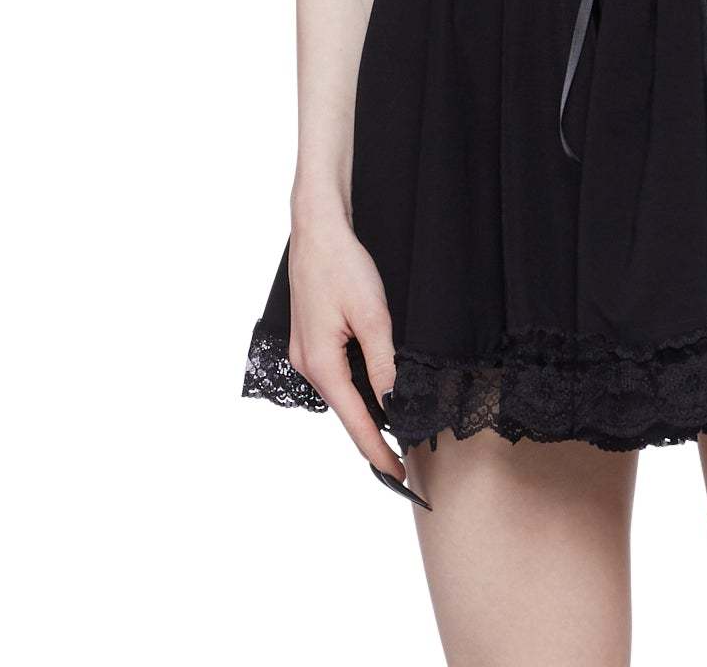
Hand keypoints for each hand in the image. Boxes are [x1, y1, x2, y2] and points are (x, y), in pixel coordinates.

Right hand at [288, 207, 405, 484]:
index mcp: (321, 364)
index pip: (354, 420)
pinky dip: (355, 390)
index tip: (397, 476)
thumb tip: (393, 404)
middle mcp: (306, 365)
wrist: (317, 230)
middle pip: (345, 412)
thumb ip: (383, 363)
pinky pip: (335, 375)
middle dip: (372, 437)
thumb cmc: (343, 266)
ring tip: (393, 434)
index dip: (377, 450)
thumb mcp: (372, 315)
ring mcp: (305, 353)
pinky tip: (374, 394)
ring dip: (364, 413)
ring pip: (340, 394)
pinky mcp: (310, 340)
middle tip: (402, 461)